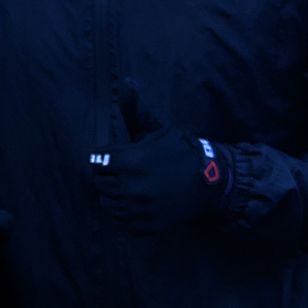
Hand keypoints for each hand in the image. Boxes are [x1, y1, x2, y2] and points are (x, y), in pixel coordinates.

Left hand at [90, 81, 230, 232]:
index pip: (97, 161)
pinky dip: (124, 213)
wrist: (210, 182)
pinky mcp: (143, 226)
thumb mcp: (157, 129)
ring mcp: (137, 210)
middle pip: (99, 182)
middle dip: (109, 175)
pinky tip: (138, 202)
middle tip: (127, 171)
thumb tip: (125, 81)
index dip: (107, 157)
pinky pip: (119, 221)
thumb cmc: (179, 151)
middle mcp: (130, 187)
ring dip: (115, 194)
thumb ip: (135, 109)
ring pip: (106, 203)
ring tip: (132, 186)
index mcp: (130, 161)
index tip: (121, 157)